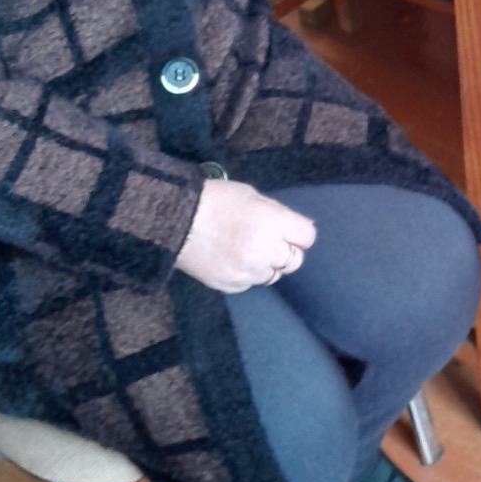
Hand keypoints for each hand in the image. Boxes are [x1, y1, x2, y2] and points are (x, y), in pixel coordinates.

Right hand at [174, 180, 316, 293]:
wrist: (173, 220)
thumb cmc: (214, 199)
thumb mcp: (252, 196)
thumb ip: (278, 214)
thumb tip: (298, 229)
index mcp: (272, 223)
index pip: (307, 237)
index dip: (298, 232)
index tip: (288, 229)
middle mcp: (265, 251)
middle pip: (295, 260)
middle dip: (286, 250)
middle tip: (268, 239)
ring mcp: (248, 272)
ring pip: (274, 275)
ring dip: (267, 264)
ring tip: (246, 248)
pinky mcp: (232, 286)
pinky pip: (252, 283)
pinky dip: (247, 273)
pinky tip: (232, 258)